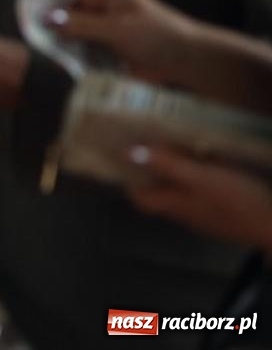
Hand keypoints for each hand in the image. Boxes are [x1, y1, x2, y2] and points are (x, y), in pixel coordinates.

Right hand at [48, 0, 199, 86]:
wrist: (186, 61)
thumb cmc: (158, 37)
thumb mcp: (118, 29)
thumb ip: (80, 25)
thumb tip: (44, 19)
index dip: (38, 1)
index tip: (24, 20)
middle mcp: (91, 0)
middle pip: (55, 10)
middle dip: (45, 27)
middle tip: (35, 46)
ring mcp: (92, 22)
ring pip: (61, 31)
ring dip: (56, 46)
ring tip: (49, 60)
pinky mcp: (95, 42)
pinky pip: (72, 47)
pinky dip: (68, 57)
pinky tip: (63, 66)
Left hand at [127, 144, 271, 252]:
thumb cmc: (238, 201)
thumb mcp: (201, 177)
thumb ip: (167, 165)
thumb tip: (130, 153)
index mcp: (175, 206)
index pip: (141, 200)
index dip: (131, 181)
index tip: (128, 158)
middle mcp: (187, 215)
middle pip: (160, 196)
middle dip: (154, 173)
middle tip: (154, 147)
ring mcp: (207, 218)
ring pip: (183, 196)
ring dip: (178, 175)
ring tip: (182, 151)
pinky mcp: (226, 216)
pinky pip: (204, 198)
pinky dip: (200, 181)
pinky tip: (212, 166)